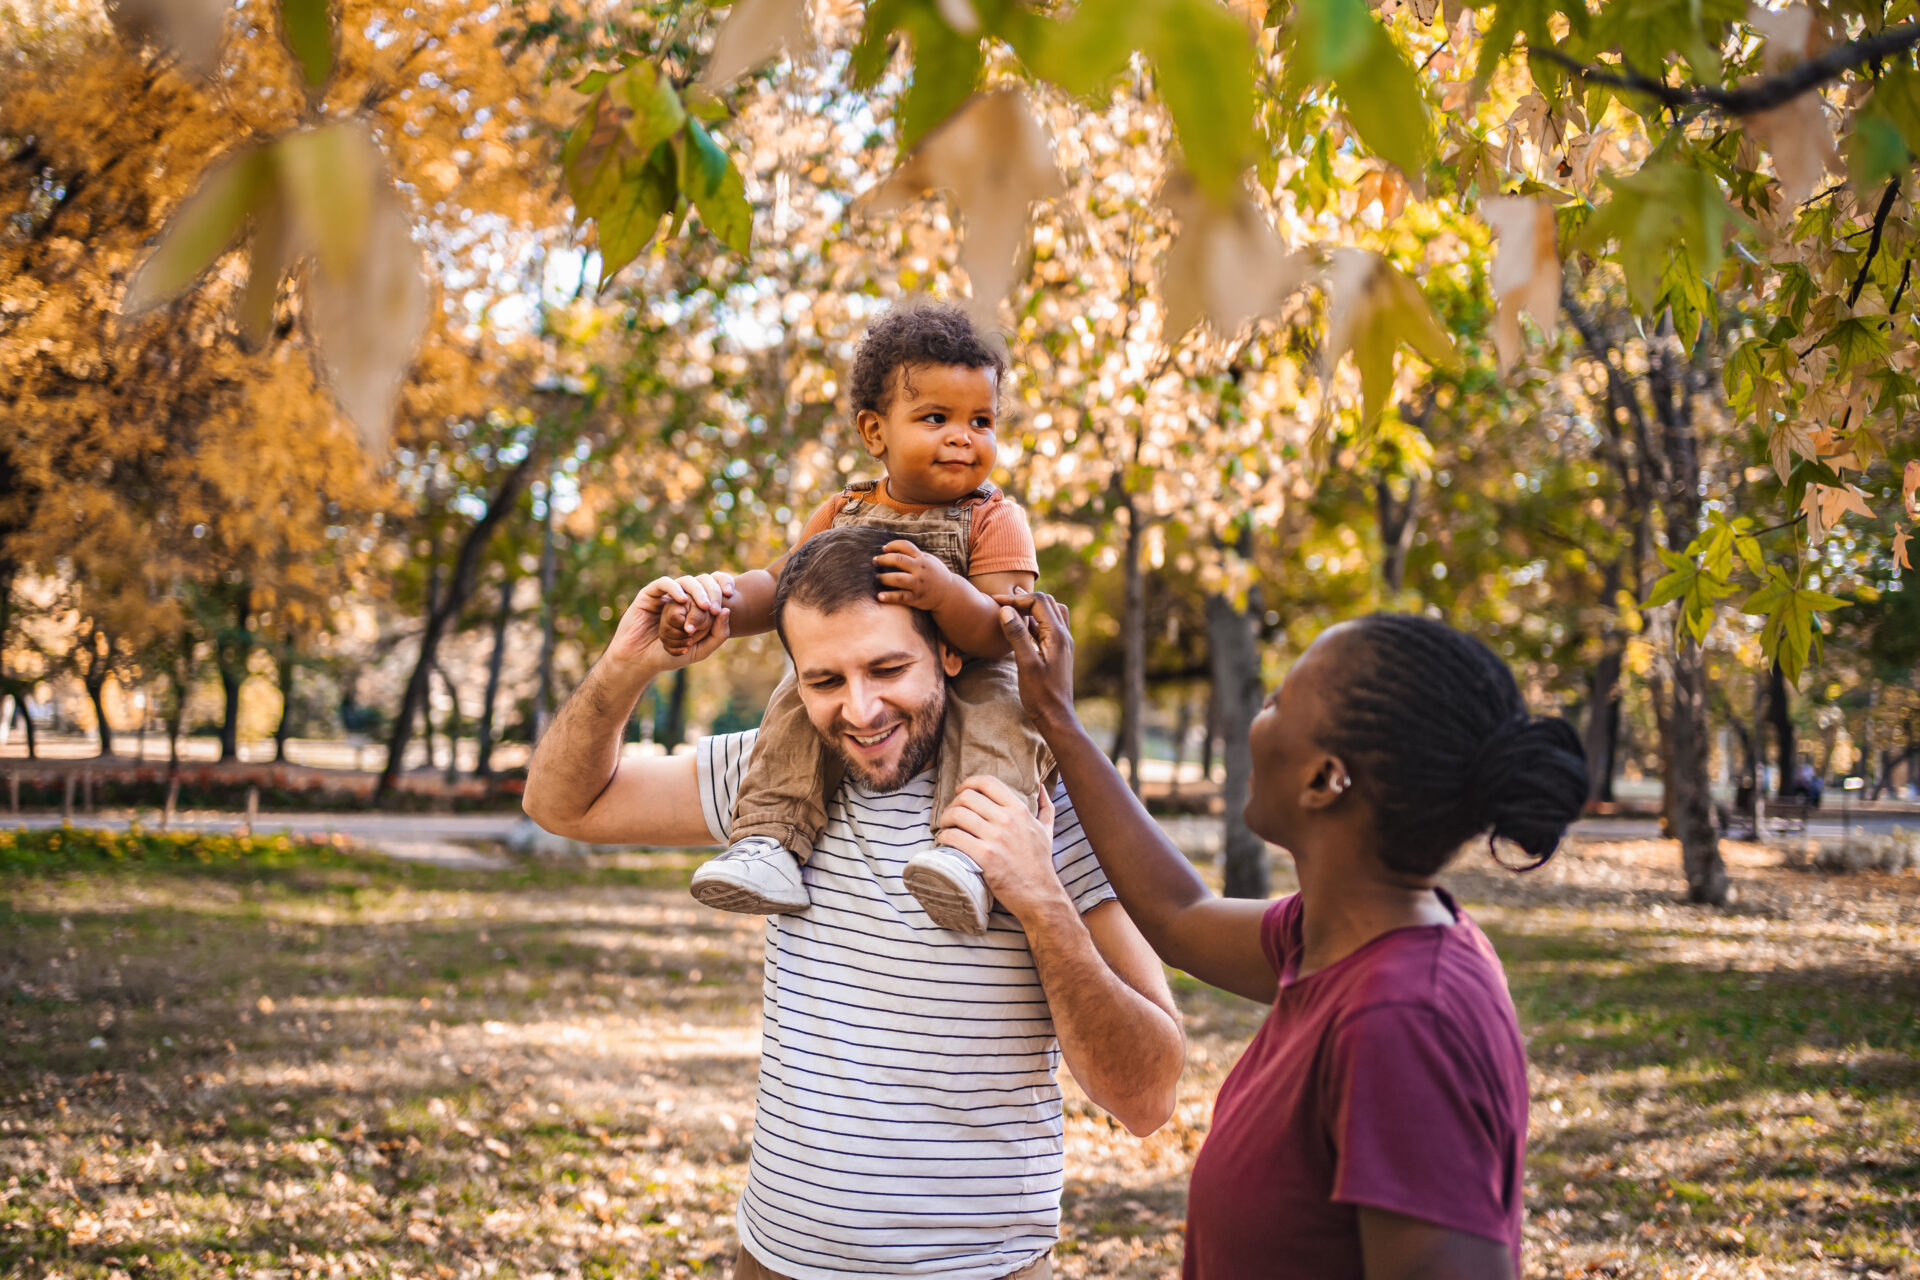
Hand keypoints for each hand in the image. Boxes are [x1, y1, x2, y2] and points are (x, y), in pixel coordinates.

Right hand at [658, 572, 734, 656]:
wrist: (641, 661)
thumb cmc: (670, 656)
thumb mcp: (701, 650)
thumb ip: (718, 634)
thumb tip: (727, 610)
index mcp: (698, 606)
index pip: (716, 585)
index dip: (726, 582)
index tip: (731, 595)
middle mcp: (684, 597)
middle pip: (704, 580)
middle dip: (713, 592)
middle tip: (715, 609)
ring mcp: (667, 594)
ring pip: (687, 581)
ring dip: (698, 592)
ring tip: (704, 607)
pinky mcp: (650, 594)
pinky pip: (664, 583)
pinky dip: (675, 589)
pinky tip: (682, 602)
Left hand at [874, 540, 954, 609]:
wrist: (949, 593)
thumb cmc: (935, 574)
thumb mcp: (929, 561)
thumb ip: (915, 555)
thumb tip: (893, 548)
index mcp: (923, 559)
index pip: (906, 546)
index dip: (893, 545)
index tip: (884, 549)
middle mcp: (921, 570)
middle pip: (899, 560)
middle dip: (884, 559)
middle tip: (875, 561)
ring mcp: (919, 584)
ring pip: (898, 579)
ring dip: (884, 578)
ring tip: (876, 577)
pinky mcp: (917, 598)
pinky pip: (901, 597)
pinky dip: (890, 597)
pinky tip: (879, 596)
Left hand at [938, 777, 1066, 923]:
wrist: (1039, 894)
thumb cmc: (1040, 862)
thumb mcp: (1047, 830)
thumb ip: (1046, 806)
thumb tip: (1042, 786)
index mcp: (1019, 810)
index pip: (987, 782)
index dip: (969, 783)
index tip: (961, 792)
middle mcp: (1007, 820)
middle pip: (967, 797)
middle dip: (953, 803)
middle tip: (951, 815)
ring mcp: (995, 838)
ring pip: (957, 814)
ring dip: (945, 819)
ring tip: (946, 827)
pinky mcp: (985, 856)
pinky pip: (954, 837)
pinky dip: (944, 837)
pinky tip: (945, 842)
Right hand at [993, 588, 1076, 732]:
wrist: (1056, 716)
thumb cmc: (1040, 694)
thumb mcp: (1025, 663)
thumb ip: (1017, 635)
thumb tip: (1005, 610)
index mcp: (1057, 635)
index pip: (1038, 602)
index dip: (1016, 599)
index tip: (995, 601)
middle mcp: (1064, 635)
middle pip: (1046, 602)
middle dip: (1023, 599)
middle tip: (1001, 601)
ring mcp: (1063, 643)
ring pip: (1050, 612)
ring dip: (1031, 607)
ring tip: (1011, 608)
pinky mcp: (1058, 651)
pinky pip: (1049, 626)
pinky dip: (1035, 620)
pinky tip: (1021, 627)